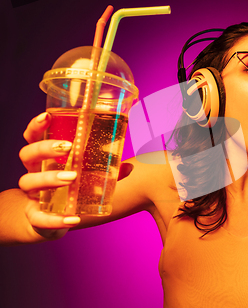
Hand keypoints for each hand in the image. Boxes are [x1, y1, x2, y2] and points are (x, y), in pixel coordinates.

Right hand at [17, 112, 133, 238]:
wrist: (51, 220)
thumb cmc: (69, 190)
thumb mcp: (85, 176)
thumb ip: (106, 169)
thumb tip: (130, 166)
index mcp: (45, 158)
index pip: (33, 137)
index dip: (37, 126)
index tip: (47, 116)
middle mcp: (34, 173)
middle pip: (28, 155)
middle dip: (45, 148)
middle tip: (67, 147)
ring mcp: (32, 195)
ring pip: (29, 182)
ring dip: (49, 177)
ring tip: (71, 177)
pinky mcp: (36, 217)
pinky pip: (40, 218)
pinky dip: (56, 219)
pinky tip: (73, 218)